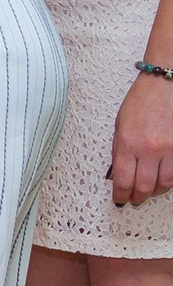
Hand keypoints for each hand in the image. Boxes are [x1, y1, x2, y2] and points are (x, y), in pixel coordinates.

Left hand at [114, 72, 172, 205]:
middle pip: (144, 186)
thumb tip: (118, 174)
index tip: (119, 200)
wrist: (164, 85)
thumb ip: (119, 150)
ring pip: (164, 184)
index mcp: (128, 143)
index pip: (123, 180)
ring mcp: (170, 149)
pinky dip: (169, 181)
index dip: (121, 194)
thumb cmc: (140, 102)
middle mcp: (149, 149)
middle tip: (133, 200)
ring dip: (155, 191)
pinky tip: (162, 180)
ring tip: (148, 191)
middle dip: (137, 197)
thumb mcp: (120, 125)